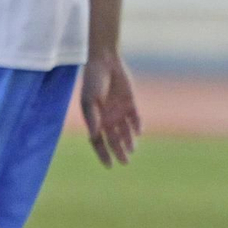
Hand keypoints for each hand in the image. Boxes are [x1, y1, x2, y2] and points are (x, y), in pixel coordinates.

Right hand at [80, 52, 140, 166]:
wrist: (105, 61)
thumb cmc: (93, 80)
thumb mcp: (89, 100)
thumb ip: (92, 117)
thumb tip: (93, 136)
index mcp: (94, 119)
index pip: (98, 141)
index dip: (103, 154)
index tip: (110, 165)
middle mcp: (107, 118)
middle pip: (113, 140)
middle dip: (119, 151)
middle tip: (125, 162)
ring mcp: (119, 111)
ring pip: (125, 132)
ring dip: (129, 141)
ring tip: (132, 150)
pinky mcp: (130, 103)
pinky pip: (135, 118)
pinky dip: (137, 126)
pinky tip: (138, 133)